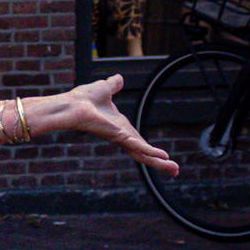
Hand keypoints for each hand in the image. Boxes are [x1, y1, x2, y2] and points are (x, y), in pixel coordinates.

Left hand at [59, 75, 176, 173]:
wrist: (74, 104)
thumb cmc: (84, 99)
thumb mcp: (105, 89)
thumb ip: (114, 86)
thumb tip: (119, 78)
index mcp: (121, 127)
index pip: (140, 142)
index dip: (152, 150)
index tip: (165, 157)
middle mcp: (122, 136)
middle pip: (145, 154)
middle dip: (160, 163)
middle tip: (175, 171)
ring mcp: (121, 138)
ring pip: (144, 155)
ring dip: (159, 163)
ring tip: (174, 170)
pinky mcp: (120, 137)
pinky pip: (139, 147)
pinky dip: (152, 153)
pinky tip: (164, 158)